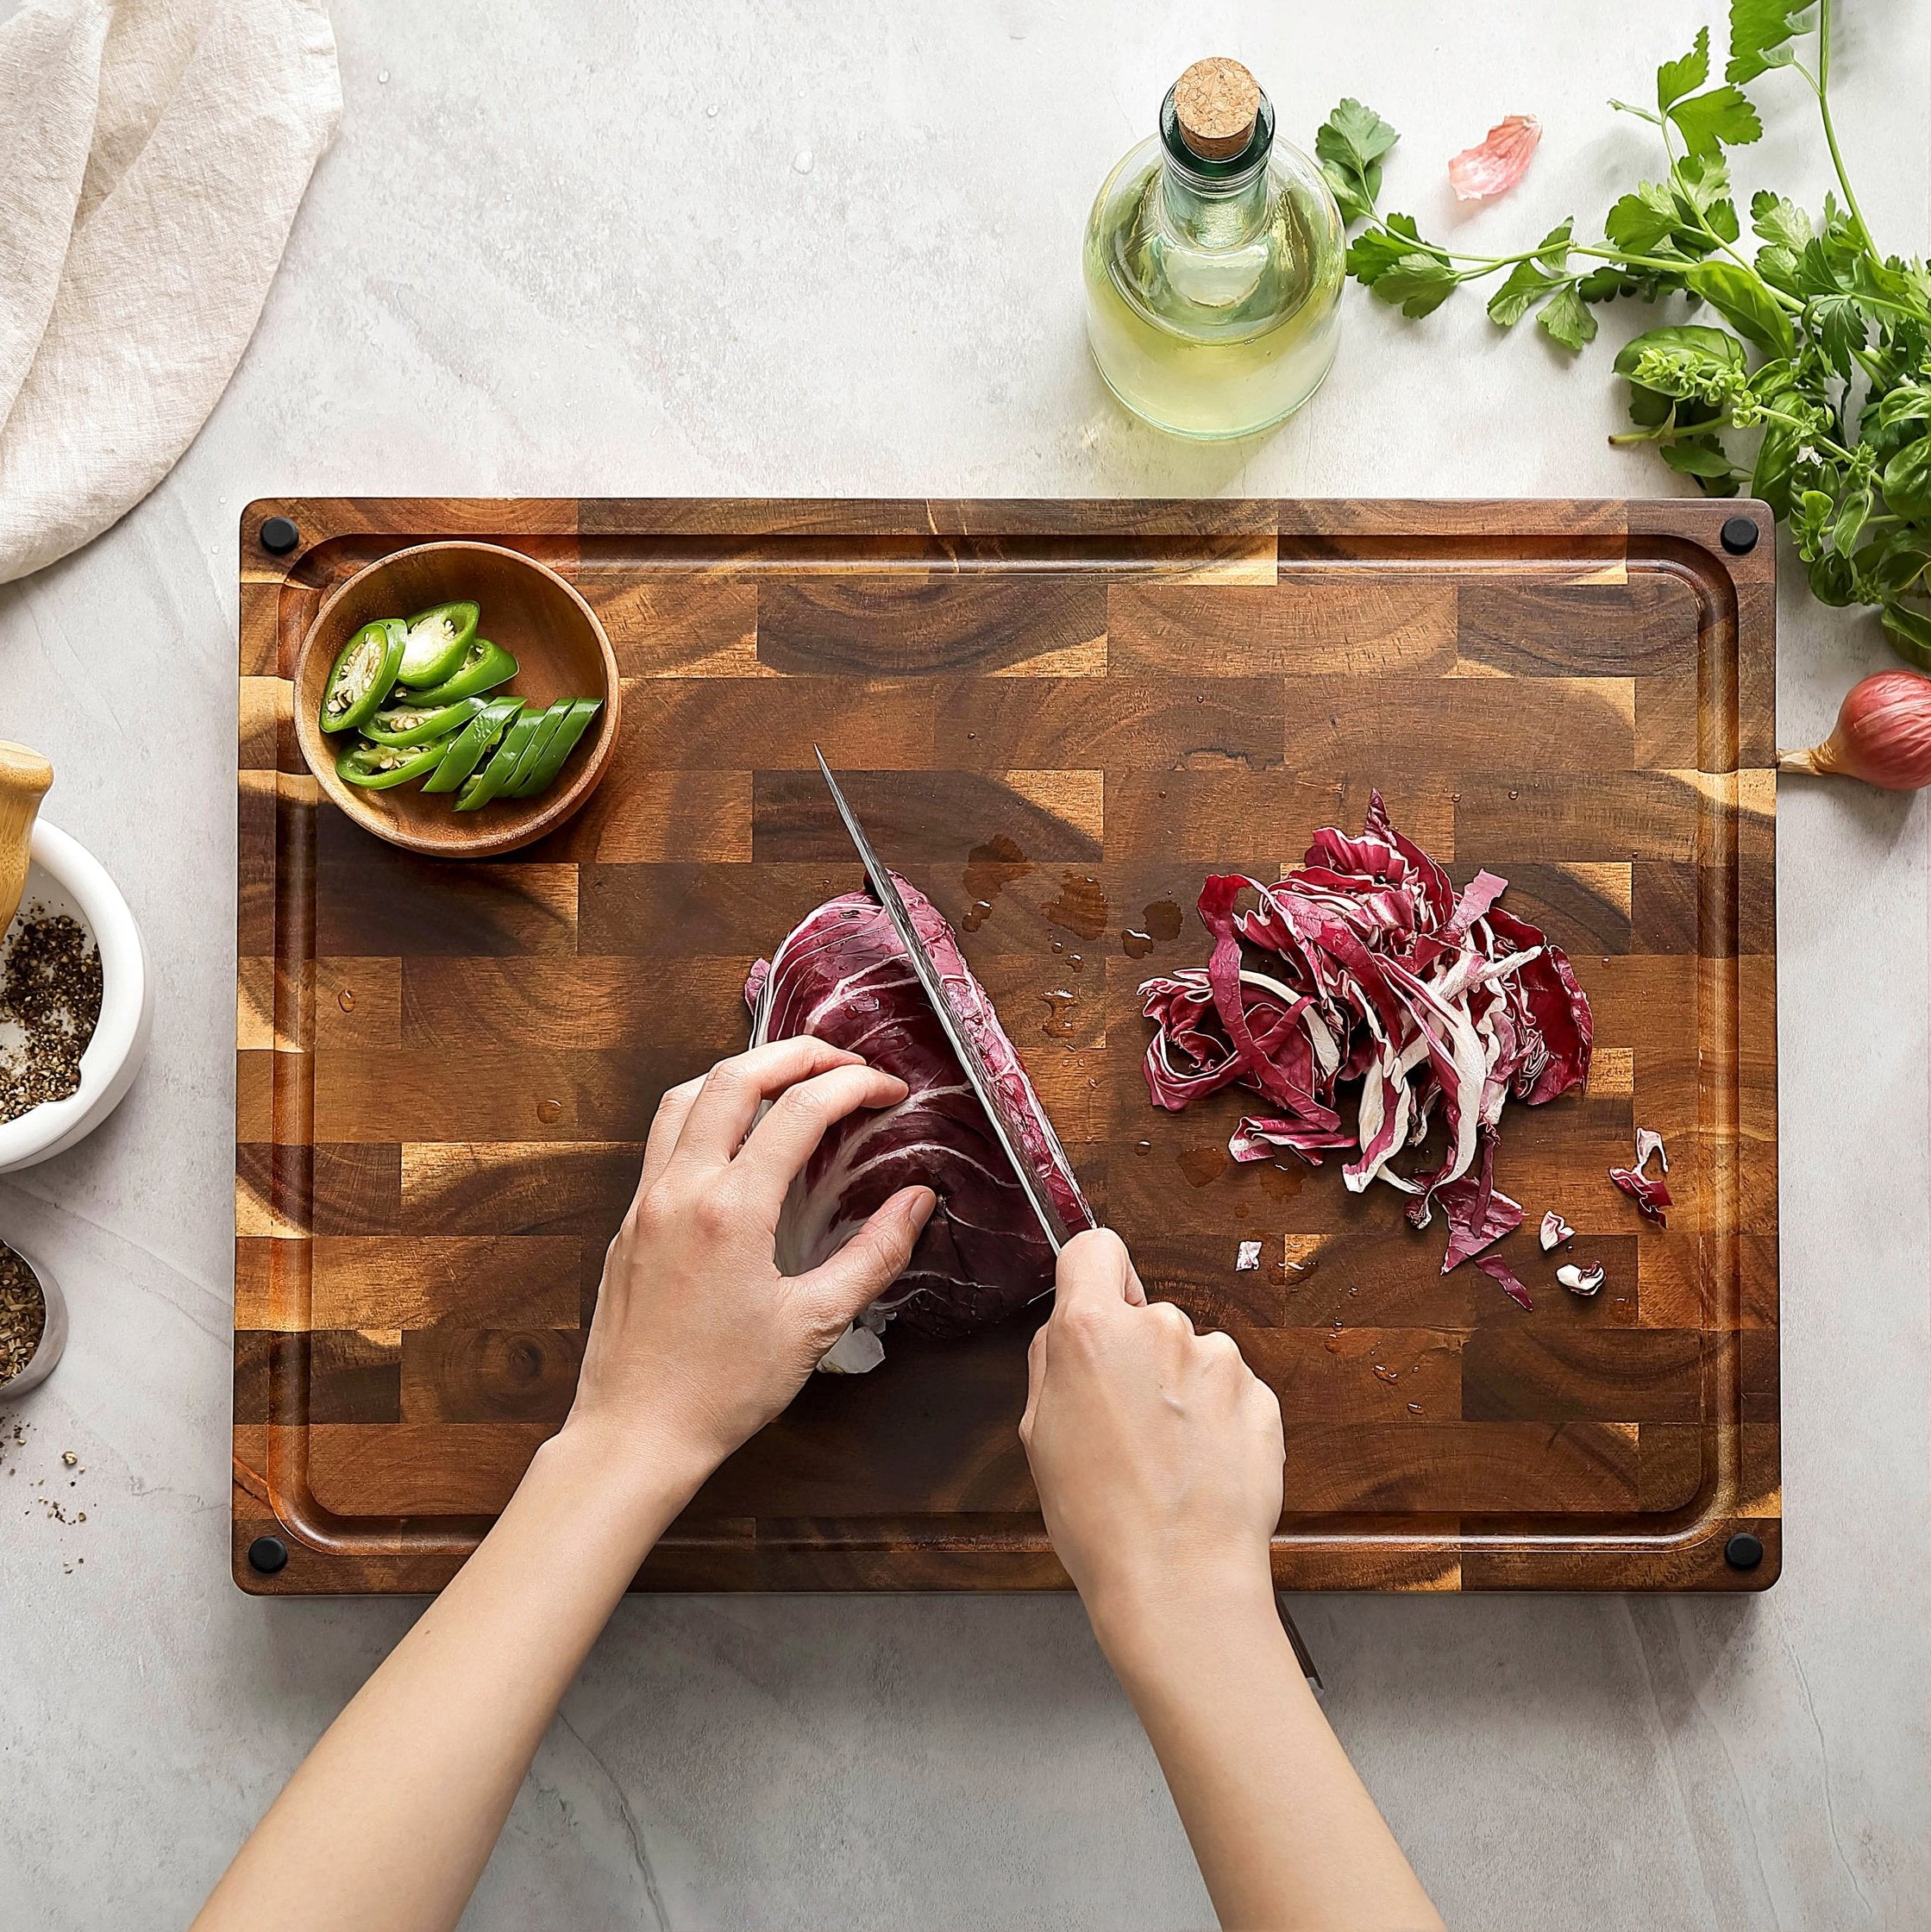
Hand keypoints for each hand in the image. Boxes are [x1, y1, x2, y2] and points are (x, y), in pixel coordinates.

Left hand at [565, 1038, 935, 1494]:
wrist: (633, 1436)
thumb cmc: (722, 1391)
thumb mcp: (814, 1324)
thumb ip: (874, 1254)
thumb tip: (918, 1201)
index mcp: (730, 1210)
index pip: (799, 1110)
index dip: (854, 1086)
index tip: (890, 1091)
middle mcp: (681, 1189)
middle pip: (736, 1075)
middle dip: (798, 1053)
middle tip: (846, 1063)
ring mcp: (646, 1201)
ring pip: (686, 1095)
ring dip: (742, 1071)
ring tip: (790, 1080)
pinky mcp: (629, 1221)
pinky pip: (665, 1137)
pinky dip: (707, 1111)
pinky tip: (738, 1137)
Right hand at [1019, 1229, 1284, 1655]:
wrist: (1180, 1580)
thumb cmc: (1100, 1519)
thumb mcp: (1037, 1436)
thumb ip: (1052, 1363)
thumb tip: (1067, 1330)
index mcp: (1094, 1330)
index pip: (1095, 1248)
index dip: (1094, 1274)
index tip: (1097, 1304)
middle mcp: (1163, 1328)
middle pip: (1147, 1315)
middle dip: (1137, 1355)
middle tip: (1125, 1425)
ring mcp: (1220, 1361)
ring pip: (1192, 1357)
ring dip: (1182, 1391)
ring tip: (1168, 1460)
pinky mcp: (1263, 1398)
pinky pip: (1232, 1394)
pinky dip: (1219, 1422)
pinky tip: (1202, 1471)